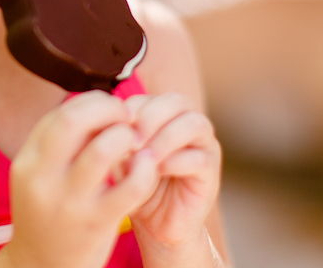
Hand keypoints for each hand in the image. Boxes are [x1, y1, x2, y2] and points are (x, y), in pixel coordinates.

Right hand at [3, 91, 158, 267]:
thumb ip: (61, 144)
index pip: (61, 112)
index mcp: (28, 161)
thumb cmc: (49, 213)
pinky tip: (148, 165)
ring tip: (135, 142)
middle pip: (74, 120)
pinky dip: (145, 168)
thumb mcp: (41, 176)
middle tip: (126, 117)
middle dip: (108, 108)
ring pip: (103, 149)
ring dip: (126, 136)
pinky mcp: (97, 223)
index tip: (110, 109)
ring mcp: (69, 202)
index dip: (93, 102)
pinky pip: (130, 186)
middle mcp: (42, 178)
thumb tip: (97, 105)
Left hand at [125, 93, 221, 249]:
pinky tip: (157, 171)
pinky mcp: (211, 172)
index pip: (150, 98)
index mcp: (164, 115)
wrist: (155, 224)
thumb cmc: (136, 185)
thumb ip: (118, 139)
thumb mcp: (121, 158)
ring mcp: (203, 146)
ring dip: (165, 137)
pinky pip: (199, 158)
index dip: (131, 110)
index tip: (114, 129)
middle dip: (150, 117)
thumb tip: (111, 124)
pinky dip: (175, 162)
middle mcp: (187, 123)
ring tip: (145, 157)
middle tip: (131, 140)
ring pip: (194, 124)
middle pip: (177, 101)